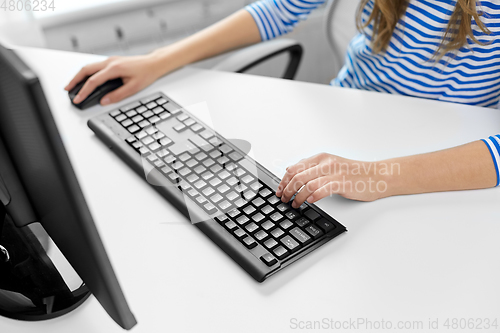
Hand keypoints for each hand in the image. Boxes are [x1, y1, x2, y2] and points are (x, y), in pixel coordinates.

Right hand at [64, 54, 163, 105]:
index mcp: (114, 68)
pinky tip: (85, 79)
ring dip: (79, 76)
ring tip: (72, 86)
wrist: (153, 63)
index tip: (78, 99)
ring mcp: (109, 60)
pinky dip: (86, 73)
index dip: (83, 91)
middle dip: (74, 80)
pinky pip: (94, 66)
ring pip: (89, 66)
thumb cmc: (146, 74)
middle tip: (67, 90)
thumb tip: (103, 101)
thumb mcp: (133, 87)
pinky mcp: (111, 61)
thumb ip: (117, 95)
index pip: (93, 81)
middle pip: (85, 70)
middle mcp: (109, 62)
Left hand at [276, 153, 396, 205]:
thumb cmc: (355, 173)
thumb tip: (290, 171)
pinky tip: (310, 202)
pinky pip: (322, 190)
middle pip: (298, 176)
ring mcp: (334, 173)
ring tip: (294, 204)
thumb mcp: (331, 165)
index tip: (279, 190)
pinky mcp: (342, 184)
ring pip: (307, 184)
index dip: (283, 180)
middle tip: (283, 199)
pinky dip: (312, 197)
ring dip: (297, 197)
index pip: (295, 167)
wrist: (378, 176)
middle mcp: (326, 163)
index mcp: (321, 157)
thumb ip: (312, 167)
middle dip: (287, 190)